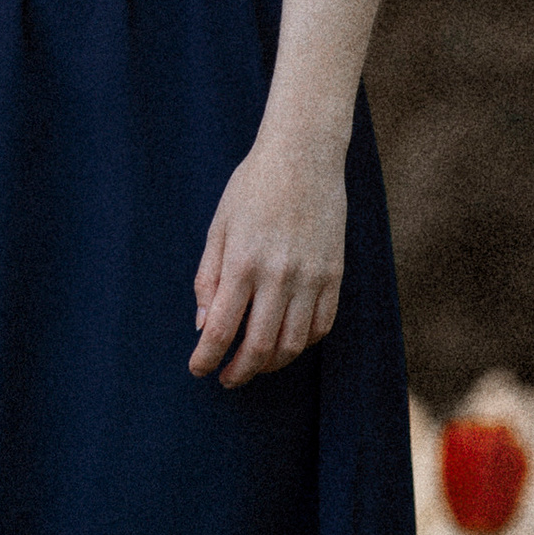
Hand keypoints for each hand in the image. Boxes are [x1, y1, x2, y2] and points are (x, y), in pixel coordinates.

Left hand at [188, 127, 345, 386]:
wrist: (304, 155)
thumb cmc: (252, 188)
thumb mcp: (219, 228)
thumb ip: (208, 279)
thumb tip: (203, 326)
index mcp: (243, 263)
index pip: (222, 330)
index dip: (207, 358)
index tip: (198, 370)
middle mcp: (279, 276)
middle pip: (259, 347)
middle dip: (239, 372)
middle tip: (226, 378)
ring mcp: (312, 277)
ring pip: (294, 344)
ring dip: (271, 363)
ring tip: (254, 363)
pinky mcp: (335, 275)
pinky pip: (322, 326)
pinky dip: (303, 343)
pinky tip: (285, 341)